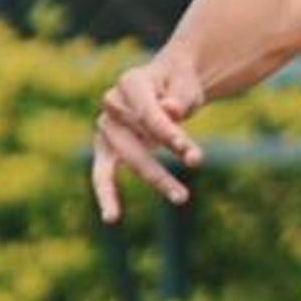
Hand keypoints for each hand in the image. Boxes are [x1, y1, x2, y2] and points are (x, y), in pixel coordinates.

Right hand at [91, 55, 206, 222]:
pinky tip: (111, 218)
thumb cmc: (179, 84)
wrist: (168, 84)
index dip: (166, 131)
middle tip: (198, 162)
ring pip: (128, 158)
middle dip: (167, 152)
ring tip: (182, 197)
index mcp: (131, 81)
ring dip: (157, 177)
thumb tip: (170, 111)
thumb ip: (179, 98)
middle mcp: (112, 103)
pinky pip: (102, 174)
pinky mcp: (106, 148)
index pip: (147, 111)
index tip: (186, 148)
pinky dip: (106, 195)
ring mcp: (106, 127)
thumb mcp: (186, 85)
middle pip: (137, 137)